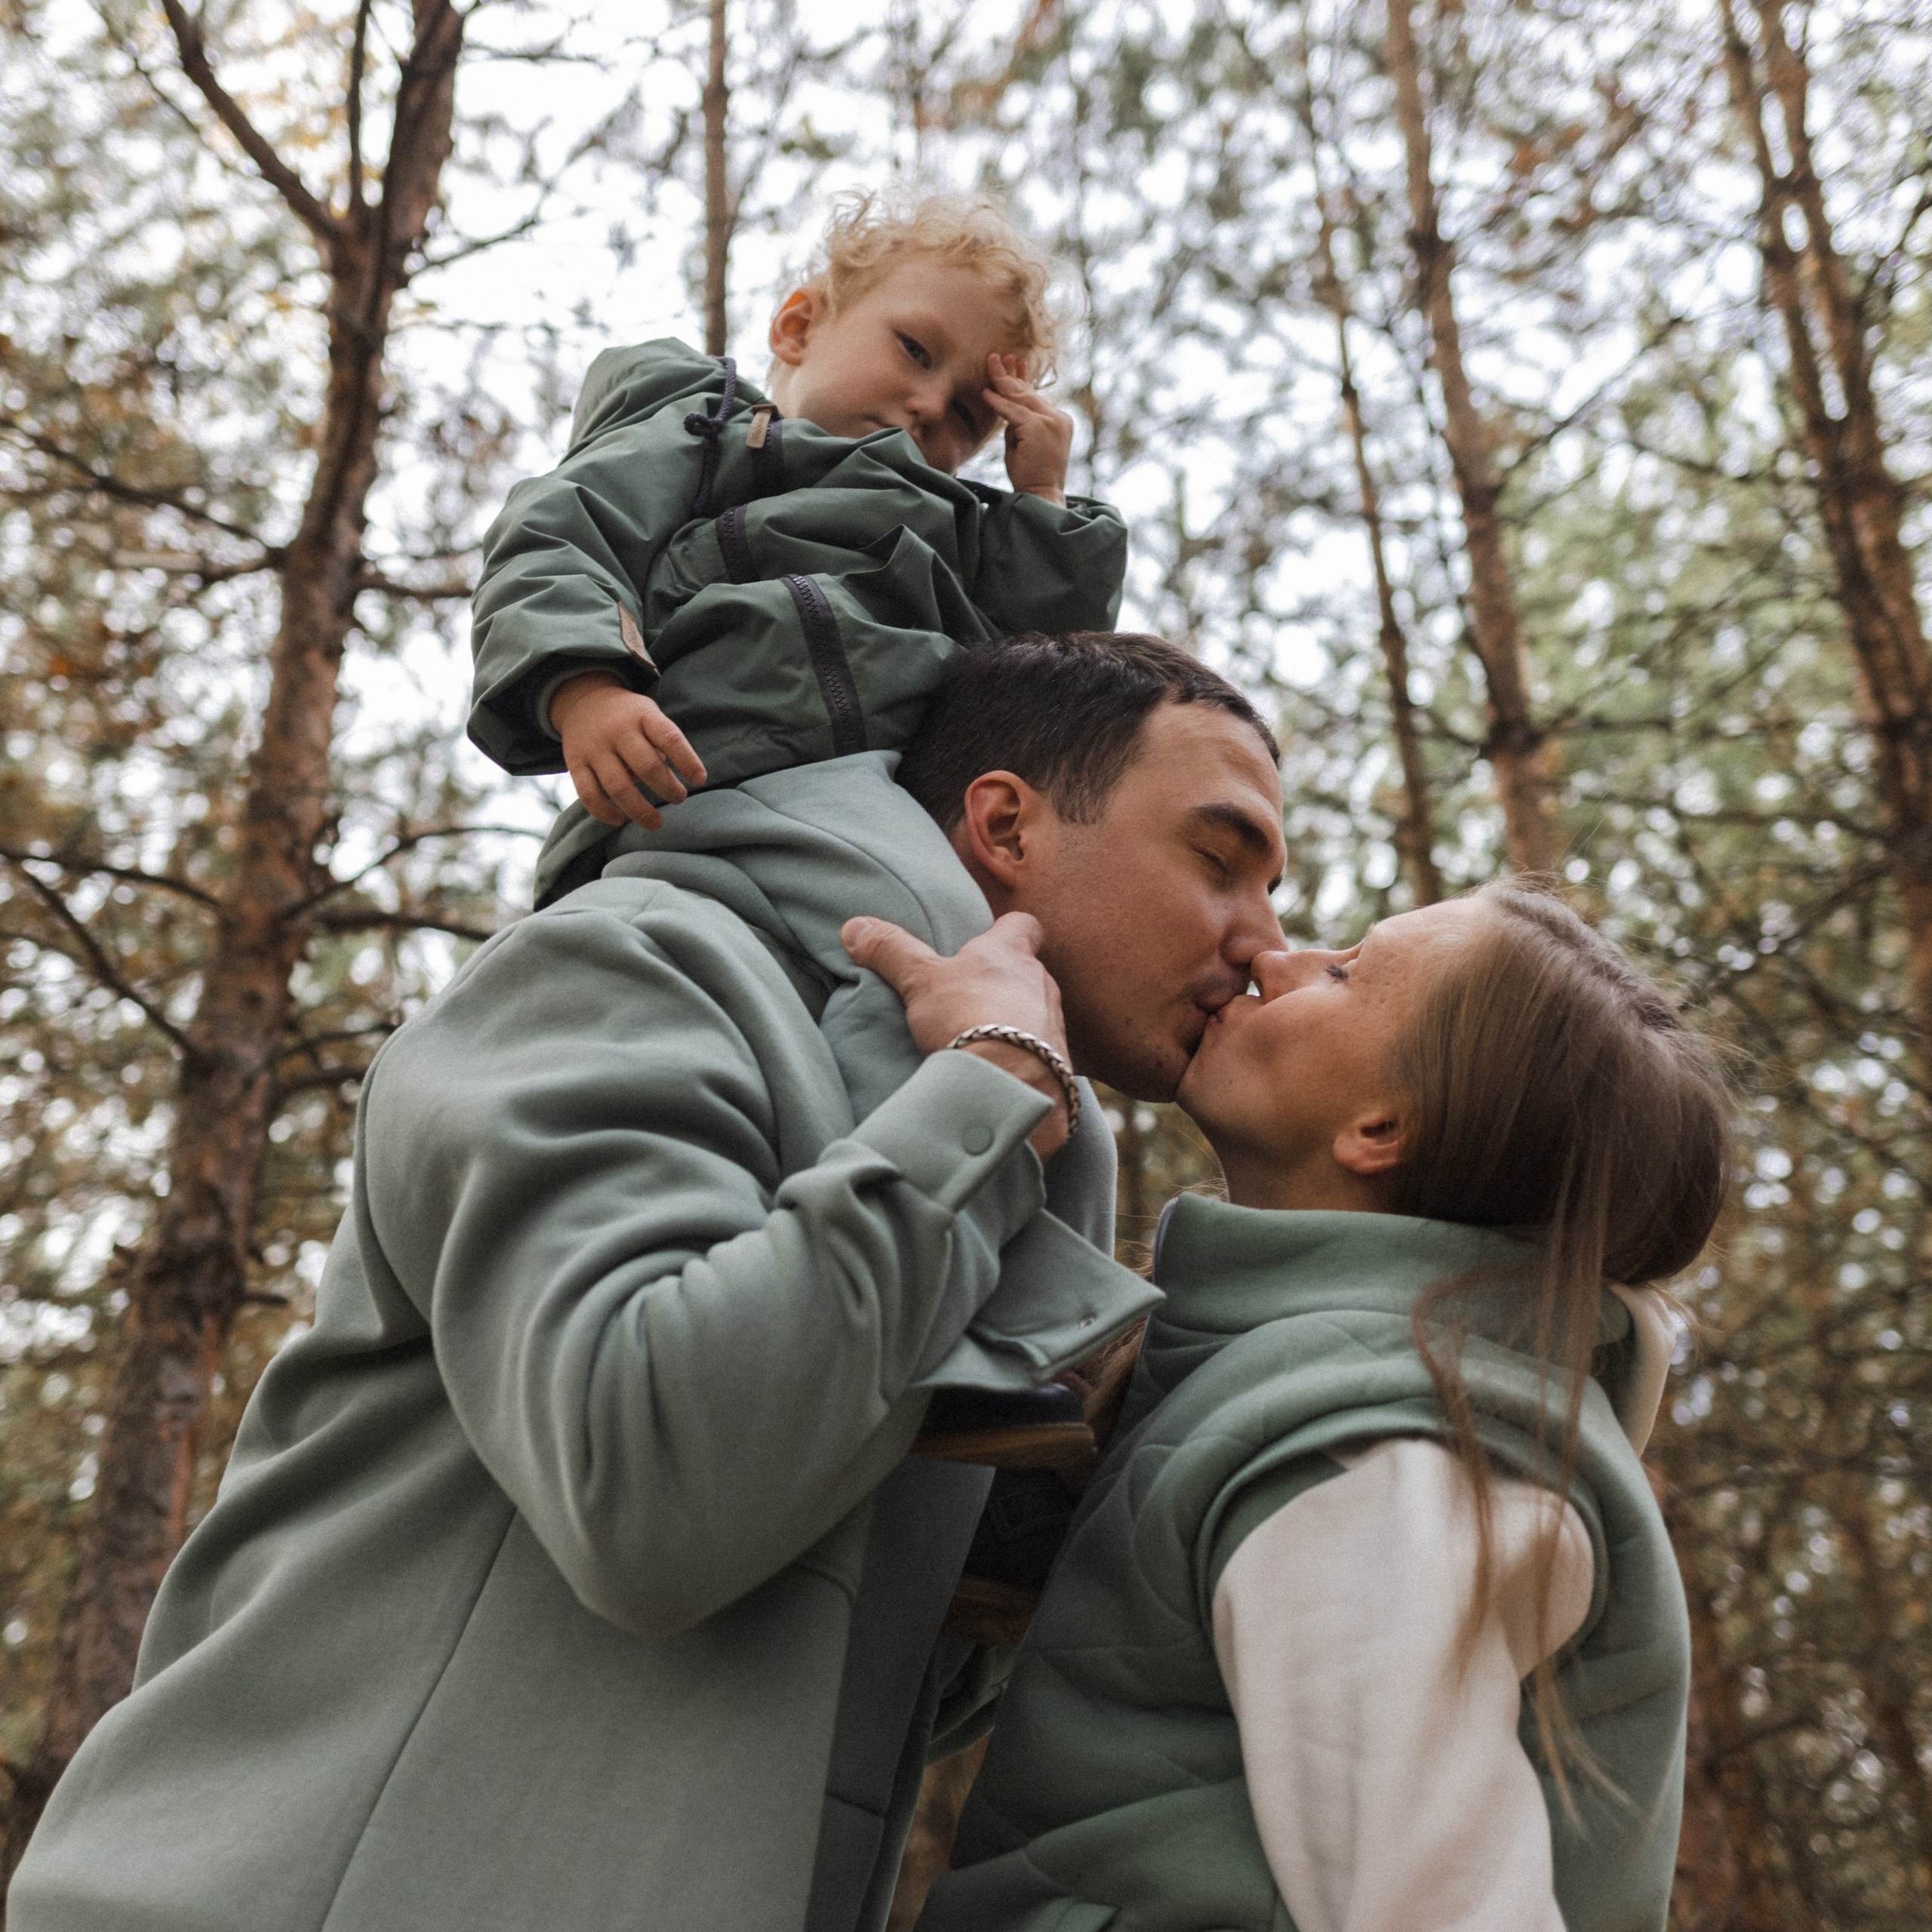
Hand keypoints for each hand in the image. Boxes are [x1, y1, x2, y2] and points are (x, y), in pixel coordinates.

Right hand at [552, 671, 707, 829]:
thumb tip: (668, 782)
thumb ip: (662, 744)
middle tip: (679, 798)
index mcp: (642, 716)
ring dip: (640, 810)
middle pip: (646, 766)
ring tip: (657, 823)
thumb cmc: (629, 717)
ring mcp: (594, 748)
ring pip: (618, 787)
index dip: (687, 760)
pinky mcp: (576, 764)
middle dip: (668, 789)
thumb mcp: (649, 715)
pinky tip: (620, 819)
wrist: (583, 700)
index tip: (700, 779)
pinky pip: (589, 795)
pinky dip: (605, 812)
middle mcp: (617, 731)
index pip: (669, 737)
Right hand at [842, 911, 1072, 1159]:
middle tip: (971, 995)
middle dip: (1004, 980)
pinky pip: (1041, 1050)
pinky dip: (1022, 1055)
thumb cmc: (968, 1017)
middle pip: (1028, 970)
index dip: (1007, 928)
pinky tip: (1000, 1069)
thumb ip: (891, 951)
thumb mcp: (920, 980)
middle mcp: (1041, 982)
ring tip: (983, 1037)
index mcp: (1011, 952)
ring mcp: (1053, 1022)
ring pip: (1036, 1010)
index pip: (1024, 924)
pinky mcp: (1058, 1061)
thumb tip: (854, 926)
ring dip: (1015, 1019)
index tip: (988, 937)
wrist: (1010, 1084)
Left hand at [984, 354, 1071, 505]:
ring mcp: (1051, 421)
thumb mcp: (1024, 441)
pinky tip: (986, 393)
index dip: (1021, 379)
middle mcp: (1058, 418)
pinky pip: (1013, 412)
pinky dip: (998, 403)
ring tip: (988, 364)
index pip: (1036, 396)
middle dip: (1010, 375)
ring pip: (1020, 399)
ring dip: (1002, 381)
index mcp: (1059, 420)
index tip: (1013, 363)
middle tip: (995, 357)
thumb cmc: (1030, 474)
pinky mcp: (1039, 428)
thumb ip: (1018, 422)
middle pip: (1028, 392)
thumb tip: (1003, 403)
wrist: (1042, 495)